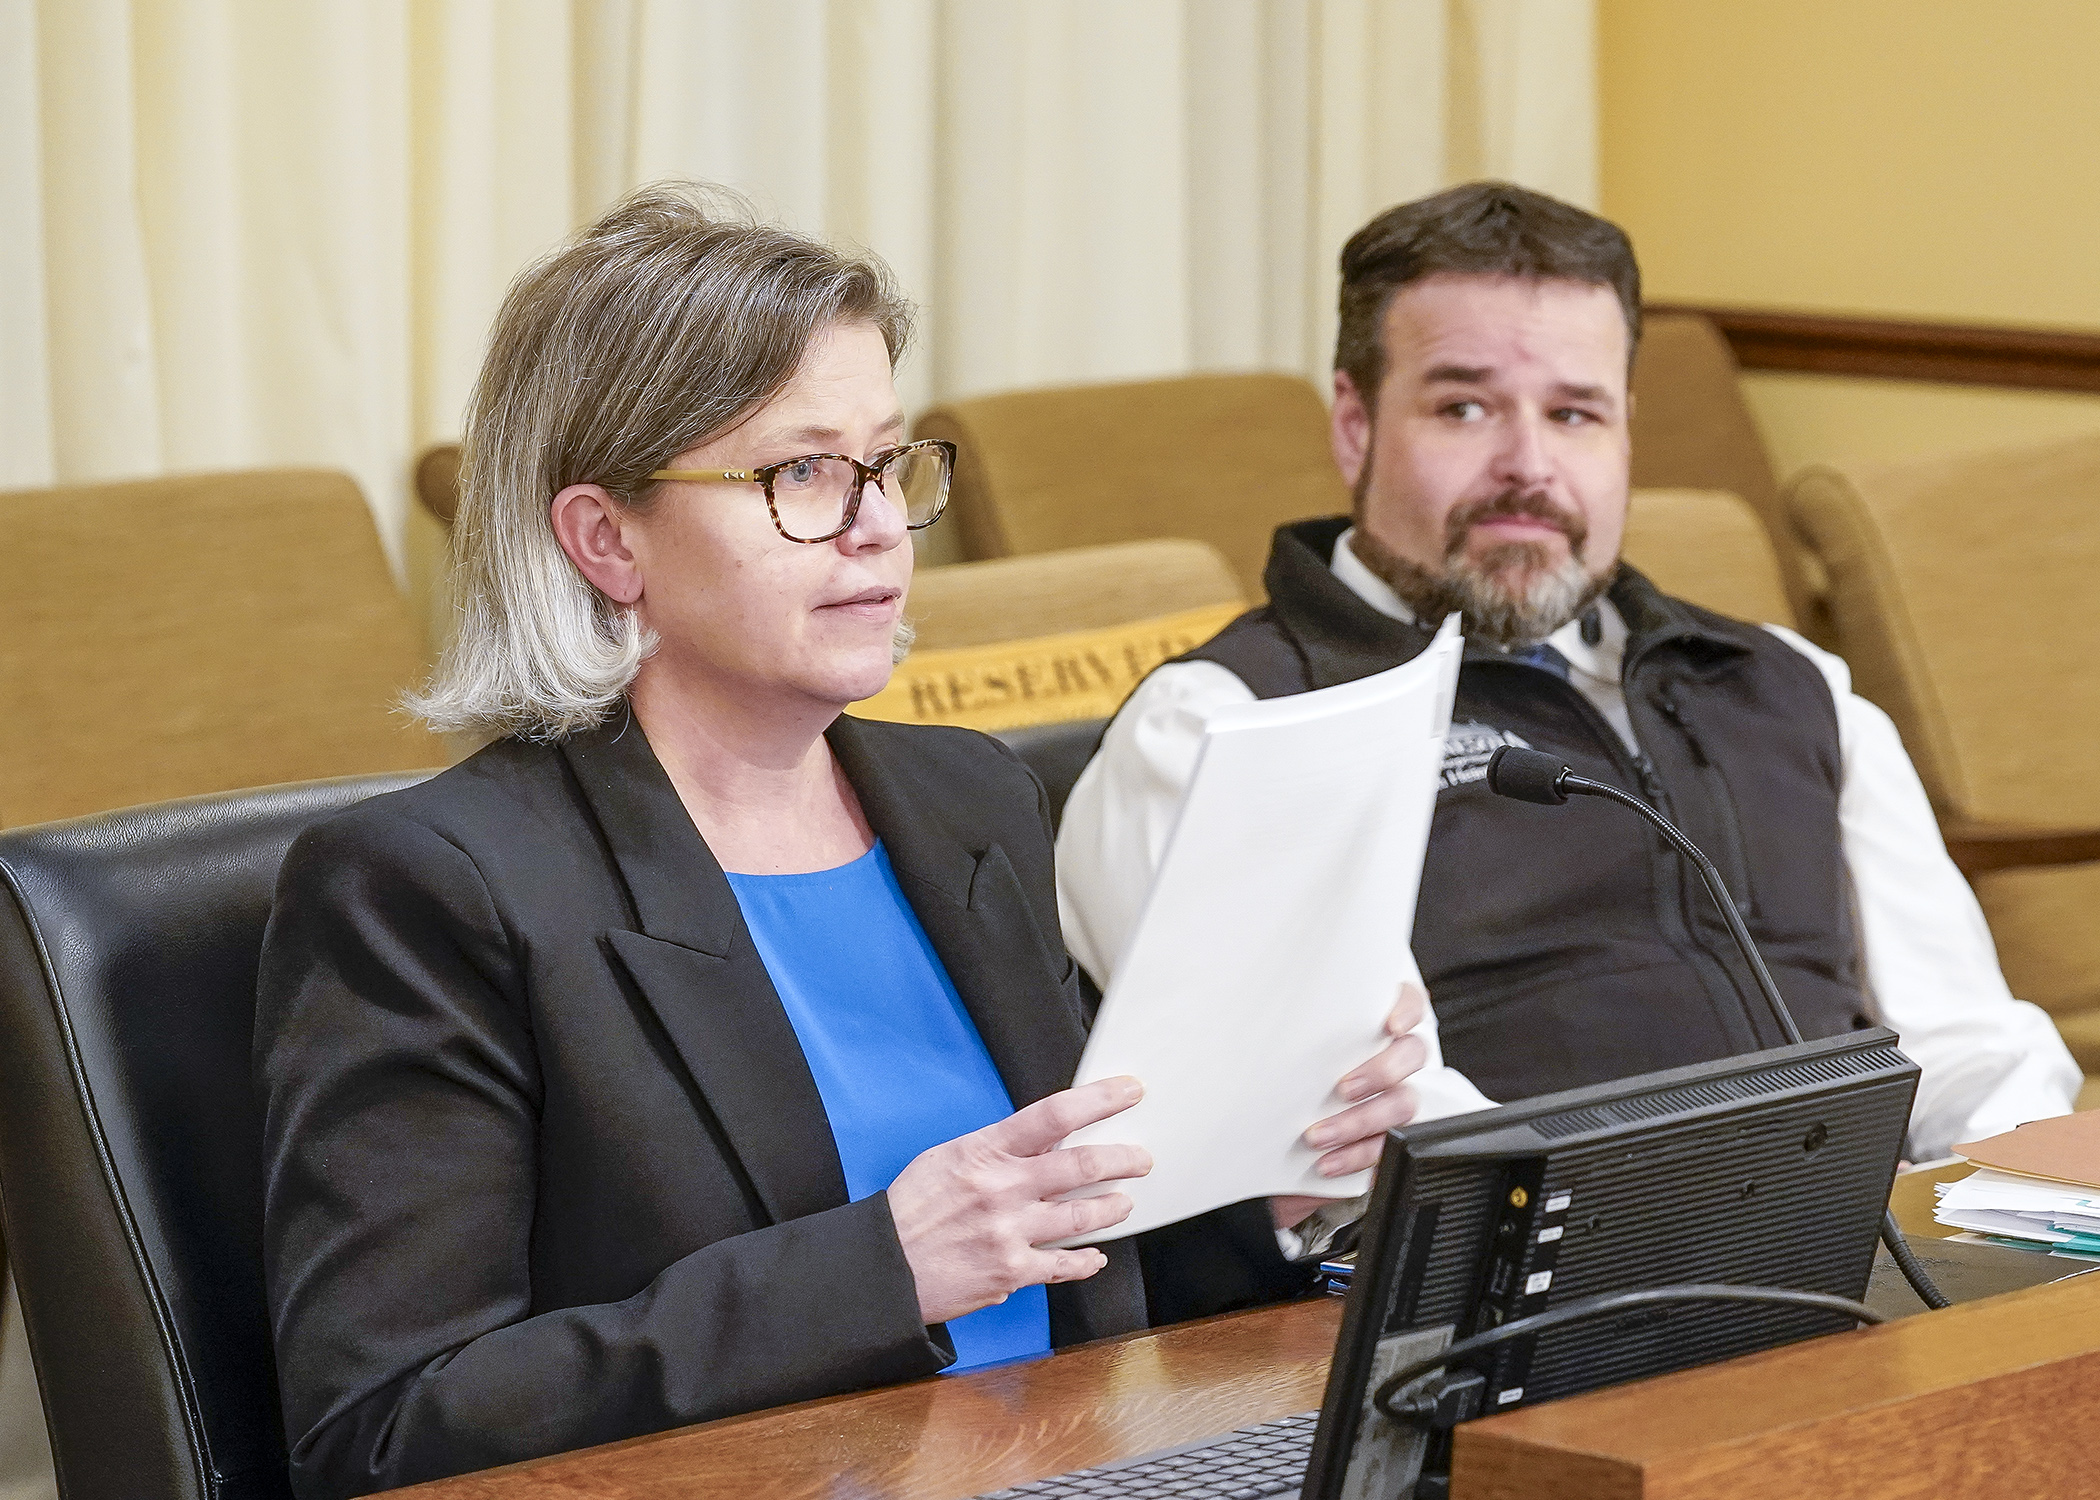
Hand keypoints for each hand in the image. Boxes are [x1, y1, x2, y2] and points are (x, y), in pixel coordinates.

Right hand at [887, 1076, 1151, 1325]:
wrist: (882, 1268)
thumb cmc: (911, 1210)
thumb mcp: (946, 1159)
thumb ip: (996, 1149)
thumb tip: (1044, 1138)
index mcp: (985, 1151)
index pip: (1054, 1115)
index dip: (1099, 1100)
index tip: (1128, 1091)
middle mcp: (1002, 1189)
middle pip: (1080, 1166)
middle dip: (1123, 1159)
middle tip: (1141, 1159)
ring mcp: (1008, 1232)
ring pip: (1081, 1215)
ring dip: (1111, 1207)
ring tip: (1123, 1201)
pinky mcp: (1010, 1273)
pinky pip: (1062, 1266)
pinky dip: (1084, 1260)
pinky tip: (1096, 1255)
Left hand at [1271, 983, 1429, 1229]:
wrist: (1278, 1137)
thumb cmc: (1287, 1078)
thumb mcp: (1288, 1048)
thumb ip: (1290, 1031)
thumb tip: (1254, 1016)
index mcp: (1375, 1024)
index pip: (1409, 1002)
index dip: (1407, 1010)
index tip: (1391, 1025)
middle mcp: (1393, 1057)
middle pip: (1412, 1054)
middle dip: (1380, 1072)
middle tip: (1343, 1088)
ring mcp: (1396, 1096)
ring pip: (1403, 1103)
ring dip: (1362, 1121)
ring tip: (1319, 1135)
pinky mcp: (1388, 1136)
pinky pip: (1390, 1147)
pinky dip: (1359, 1155)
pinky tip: (1330, 1161)